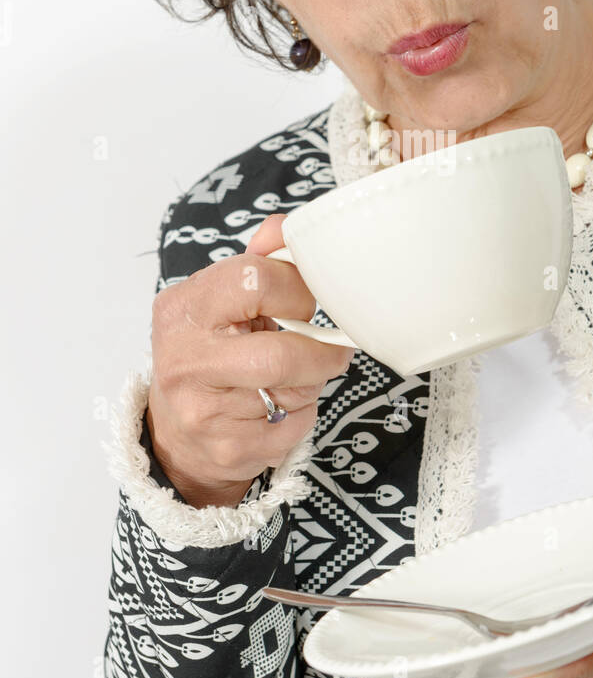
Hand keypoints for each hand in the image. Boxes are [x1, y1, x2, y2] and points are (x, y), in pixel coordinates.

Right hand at [147, 212, 355, 507]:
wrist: (176, 430)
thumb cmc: (210, 351)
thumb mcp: (220, 298)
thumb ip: (257, 260)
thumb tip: (289, 227)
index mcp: (182, 308)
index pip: (255, 281)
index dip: (297, 290)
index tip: (305, 301)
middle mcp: (185, 361)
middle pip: (279, 355)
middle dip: (319, 352)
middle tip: (330, 348)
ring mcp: (202, 412)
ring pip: (294, 393)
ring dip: (313, 383)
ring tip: (297, 375)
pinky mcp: (227, 450)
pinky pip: (294, 427)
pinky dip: (303, 415)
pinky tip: (280, 407)